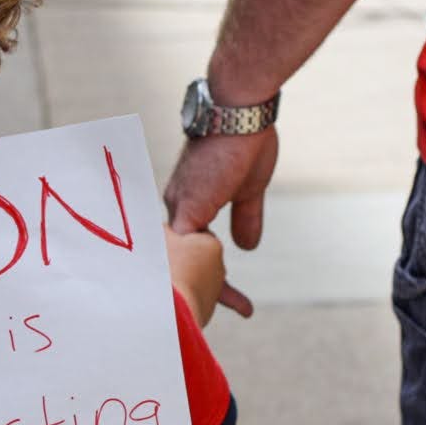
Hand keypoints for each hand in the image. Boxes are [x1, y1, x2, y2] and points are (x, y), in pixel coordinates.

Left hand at [164, 127, 277, 315]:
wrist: (237, 114)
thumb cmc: (242, 143)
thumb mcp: (249, 189)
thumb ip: (245, 217)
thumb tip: (248, 247)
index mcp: (188, 206)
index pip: (192, 251)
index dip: (211, 277)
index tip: (233, 299)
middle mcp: (176, 208)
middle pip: (181, 261)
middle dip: (206, 293)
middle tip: (240, 310)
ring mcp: (179, 209)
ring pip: (178, 260)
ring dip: (203, 289)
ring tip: (234, 309)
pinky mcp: (189, 207)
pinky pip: (183, 249)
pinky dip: (194, 273)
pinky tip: (209, 295)